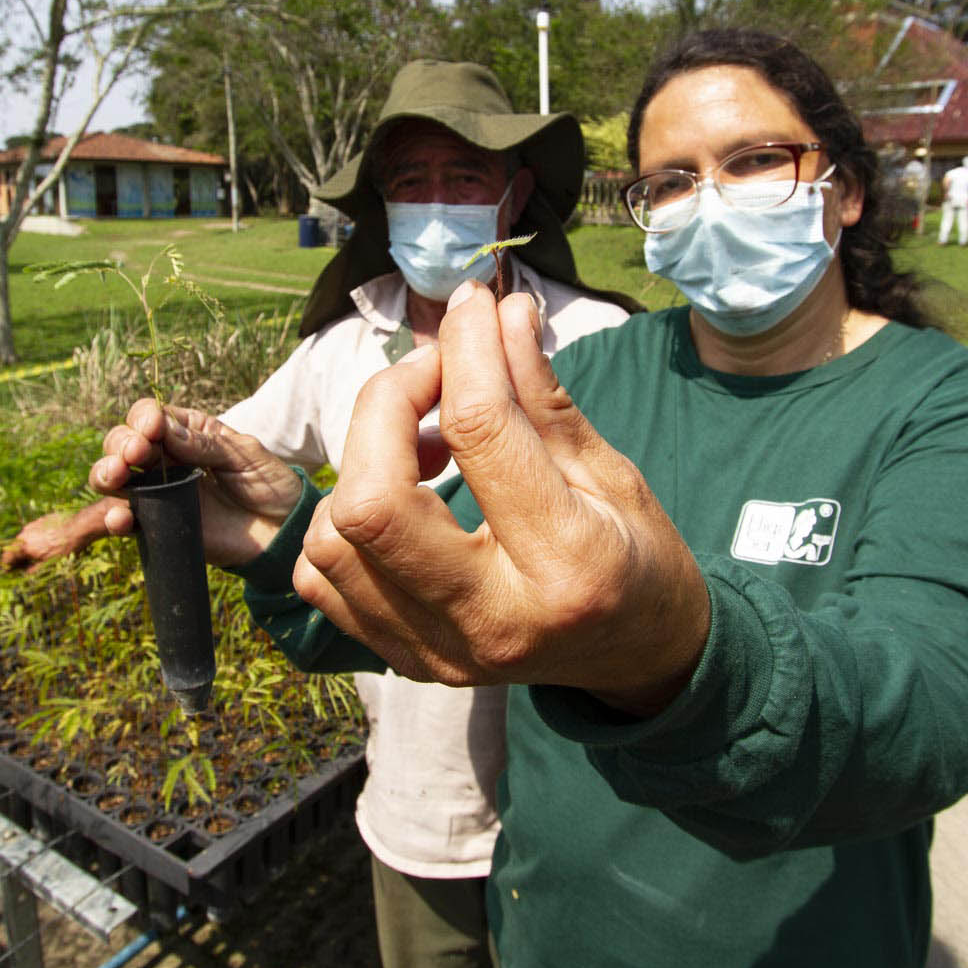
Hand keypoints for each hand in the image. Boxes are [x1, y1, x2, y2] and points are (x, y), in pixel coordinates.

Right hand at [1, 501, 116, 570]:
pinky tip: (48, 544)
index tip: (12, 572)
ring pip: (24, 539)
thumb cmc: (65, 548)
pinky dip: (35, 539)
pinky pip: (33, 532)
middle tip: (27, 566)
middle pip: (14, 548)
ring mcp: (32, 525)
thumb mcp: (49, 565)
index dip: (8, 567)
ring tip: (40, 555)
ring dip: (27, 548)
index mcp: (24, 546)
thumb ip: (33, 571)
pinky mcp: (41, 520)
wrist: (79, 527)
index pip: (6, 558)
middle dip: (19, 558)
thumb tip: (24, 574)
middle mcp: (25, 534)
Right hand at [89, 402, 303, 566]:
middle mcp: (165, 459)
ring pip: (114, 478)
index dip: (143, 418)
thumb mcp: (244, 454)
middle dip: (121, 444)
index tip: (153, 428)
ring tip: (117, 475)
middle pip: (122, 443)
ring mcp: (158, 492)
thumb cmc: (268, 483)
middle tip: (135, 452)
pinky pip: (128, 521)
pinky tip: (121, 516)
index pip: (149, 416)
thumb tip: (163, 429)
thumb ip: (205, 444)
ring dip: (106, 473)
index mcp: (186, 432)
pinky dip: (115, 518)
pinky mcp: (159, 525)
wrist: (282, 530)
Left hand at [296, 282, 709, 716]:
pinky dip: (342, 524)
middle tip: (434, 371)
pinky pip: (324, 582)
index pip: (480, 432)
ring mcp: (441, 652)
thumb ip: (541, 395)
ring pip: (333, 543)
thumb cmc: (638, 557)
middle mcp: (493, 621)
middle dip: (387, 404)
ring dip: (361, 464)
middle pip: (373, 502)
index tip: (472, 306)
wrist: (643, 658)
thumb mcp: (612, 471)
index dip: (465, 349)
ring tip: (421, 440)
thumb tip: (497, 311)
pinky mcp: (409, 661)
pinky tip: (397, 495)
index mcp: (568, 566)